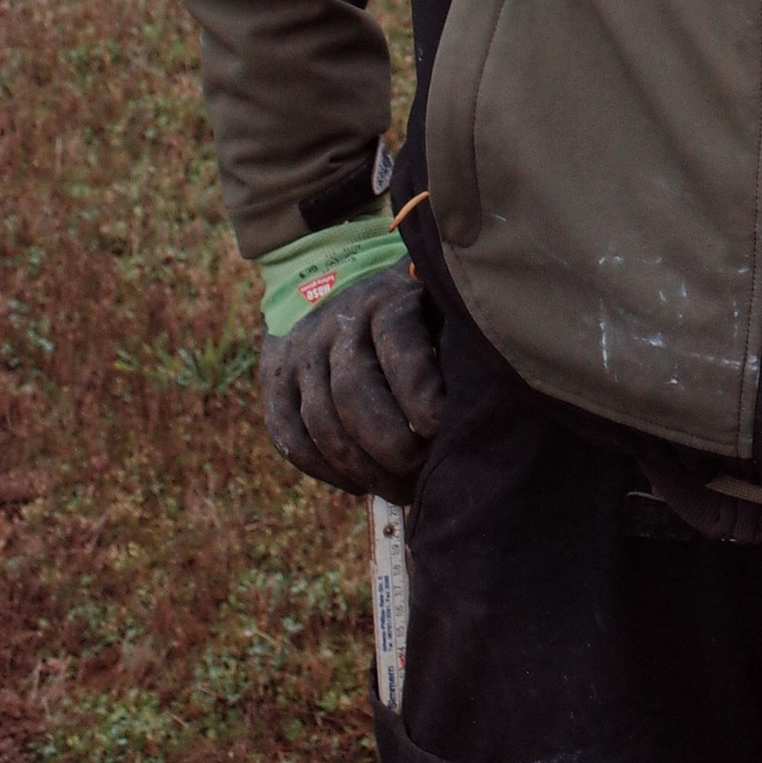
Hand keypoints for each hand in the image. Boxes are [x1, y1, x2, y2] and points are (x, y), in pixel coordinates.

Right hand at [259, 269, 443, 497]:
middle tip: (422, 474)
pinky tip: (360, 484)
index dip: (420, 394)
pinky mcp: (274, 379)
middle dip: (391, 446)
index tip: (439, 428)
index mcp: (388, 299)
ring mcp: (301, 352)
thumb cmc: (411, 307)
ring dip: (363, 470)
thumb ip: (457, 340)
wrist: (333, 273)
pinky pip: (291, 438)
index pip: (400, 347)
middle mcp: (338, 322)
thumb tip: (487, 400)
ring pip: (321, 424)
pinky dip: (326, 472)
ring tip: (400, 489)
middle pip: (355, 394)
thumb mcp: (438, 301)